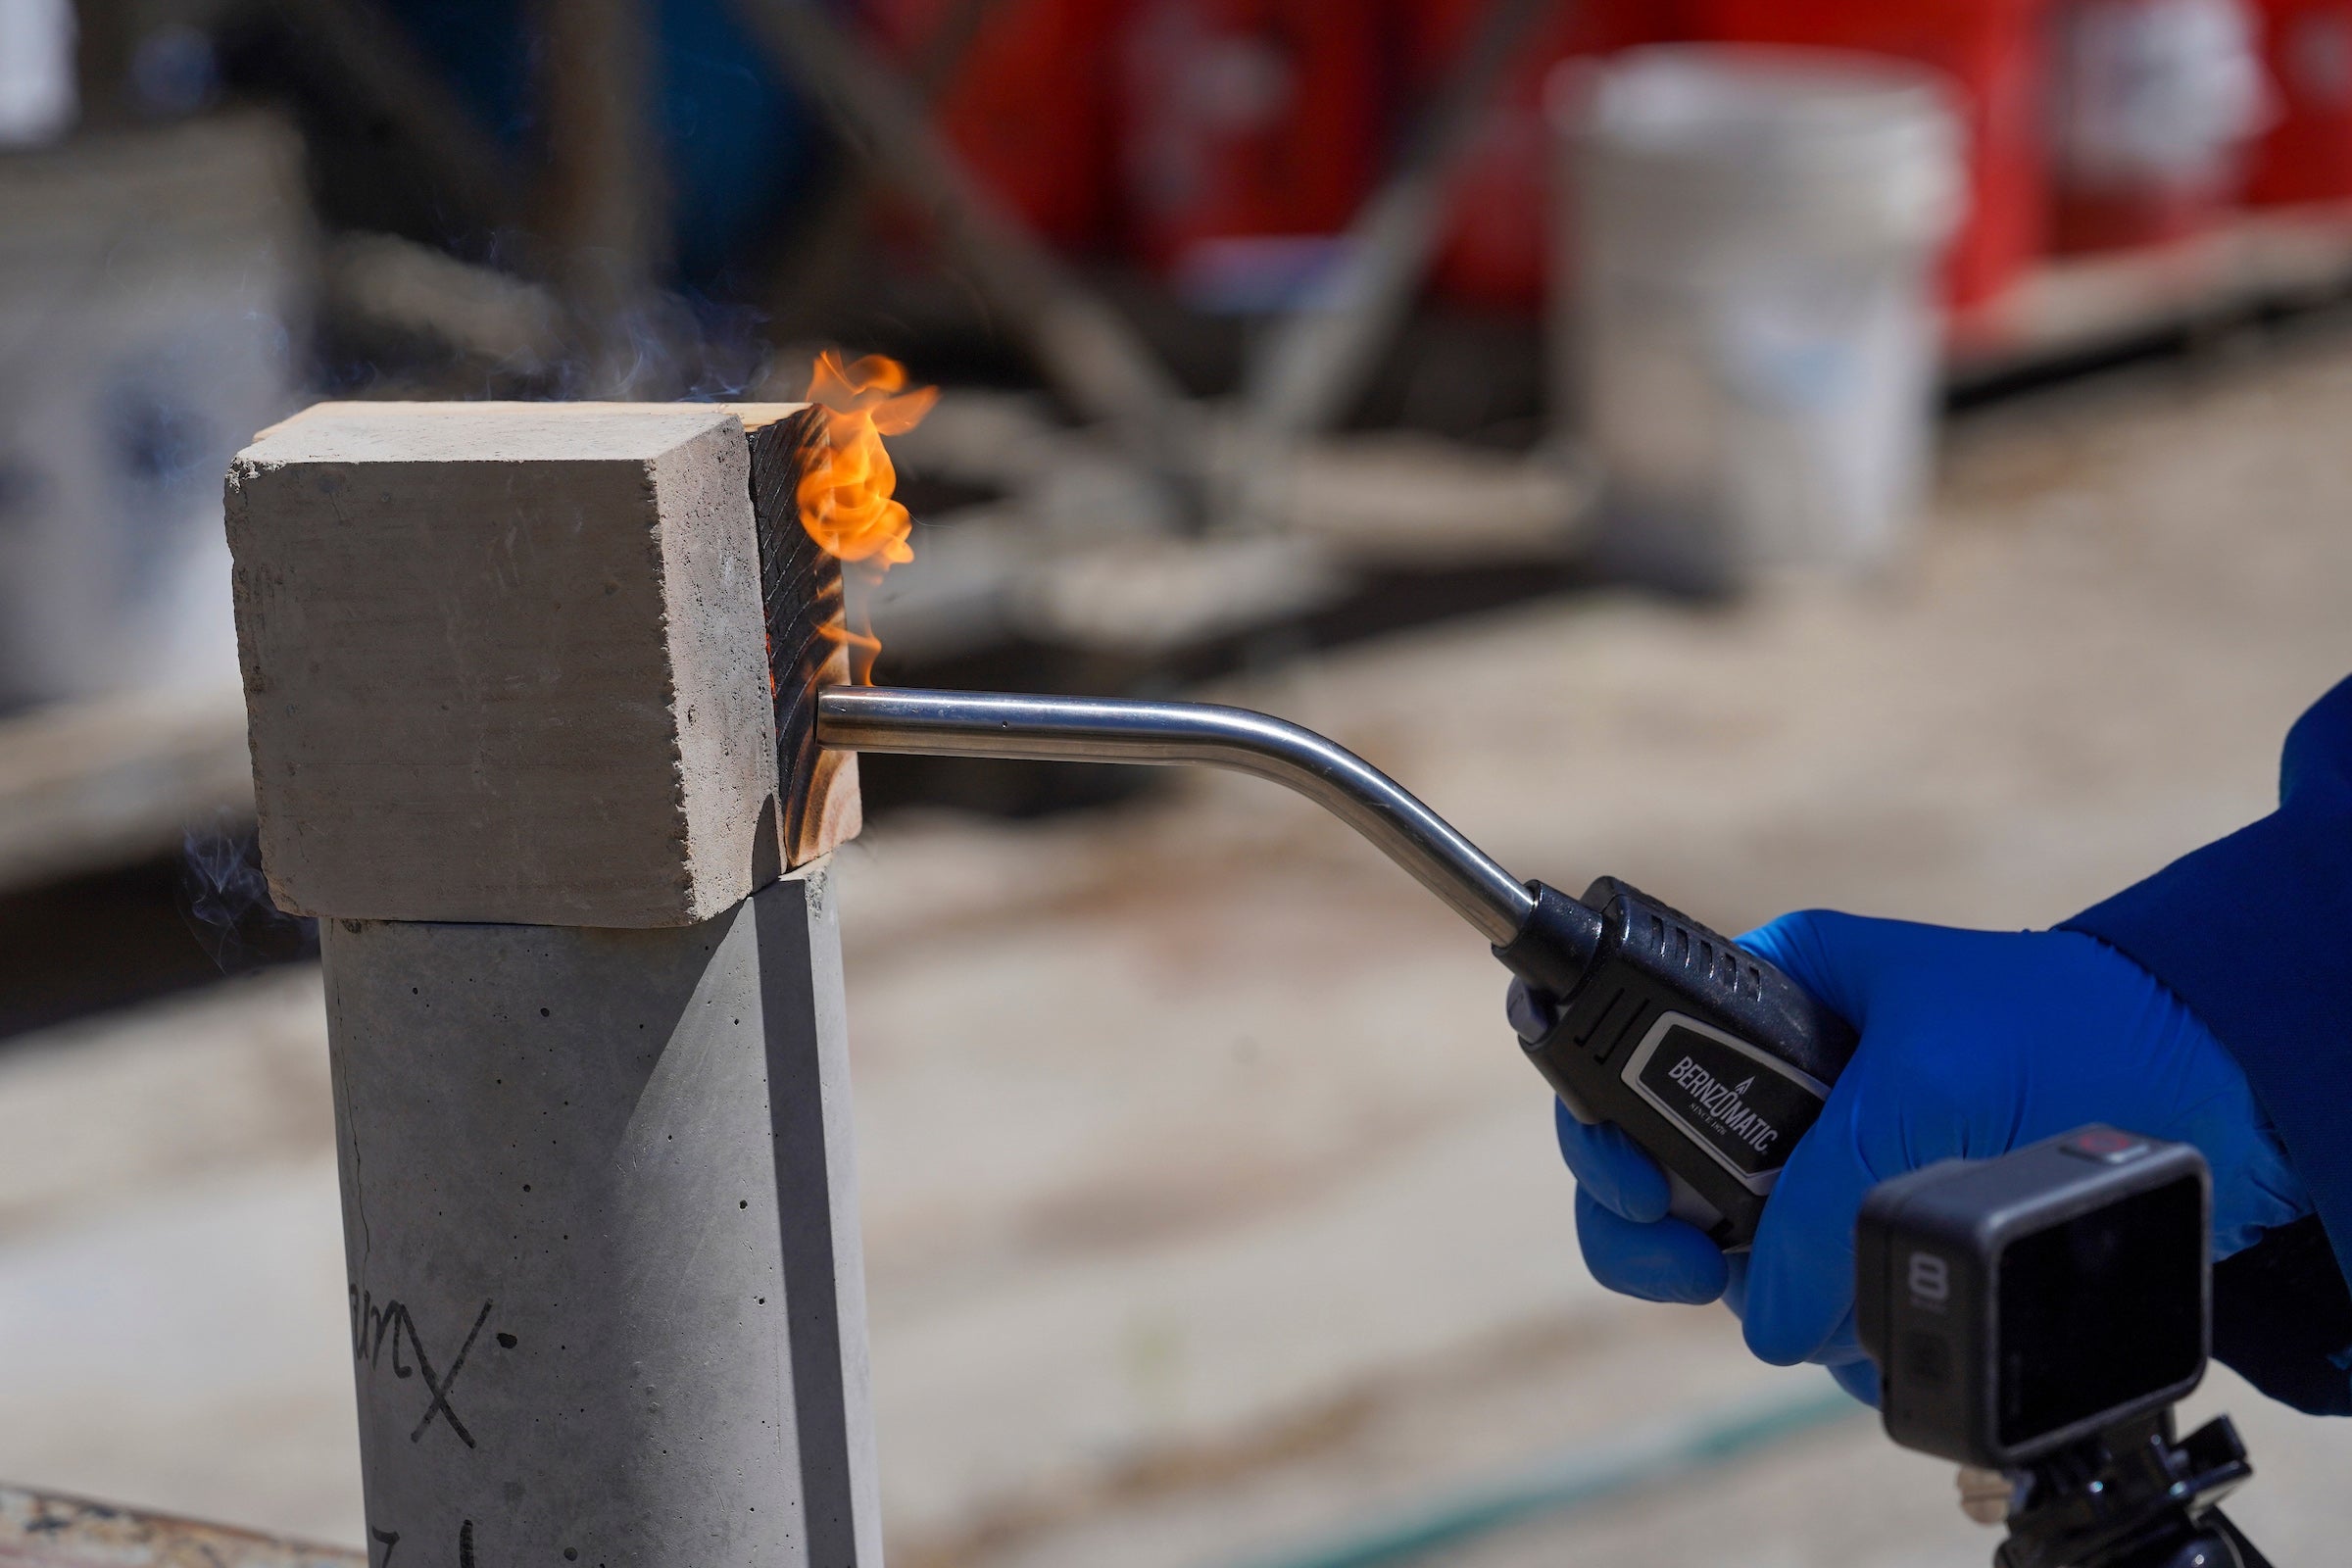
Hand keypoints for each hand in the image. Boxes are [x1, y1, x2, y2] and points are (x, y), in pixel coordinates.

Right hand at [1518, 912, 2312, 1400]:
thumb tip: (1761, 1315)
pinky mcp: (1877, 1232)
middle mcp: (1784, 1081)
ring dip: (1754, 1289)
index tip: (1636, 1186)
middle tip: (1688, 1261)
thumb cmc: (2070, 1029)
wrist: (2217, 1086)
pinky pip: (1808, 1301)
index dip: (1605, 1127)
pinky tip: (1860, 1325)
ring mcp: (1827, 1162)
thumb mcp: (1923, 1084)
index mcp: (1773, 995)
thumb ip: (1822, 1197)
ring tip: (1813, 1293)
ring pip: (1728, 1251)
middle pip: (1656, 1171)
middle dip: (1662, 1230)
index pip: (1633, 1054)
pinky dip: (1825, 1329)